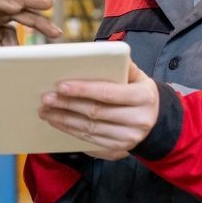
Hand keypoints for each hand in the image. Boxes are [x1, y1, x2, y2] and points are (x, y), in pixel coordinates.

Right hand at [0, 0, 58, 88]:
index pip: (6, 24)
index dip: (27, 30)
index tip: (46, 40)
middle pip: (8, 11)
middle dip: (34, 16)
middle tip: (57, 28)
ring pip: (0, 2)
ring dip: (24, 2)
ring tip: (46, 4)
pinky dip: (1, 2)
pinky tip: (18, 6)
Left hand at [38, 61, 159, 159]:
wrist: (156, 122)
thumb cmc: (140, 92)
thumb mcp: (138, 76)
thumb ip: (121, 65)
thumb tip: (97, 53)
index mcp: (144, 98)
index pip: (108, 93)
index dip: (83, 90)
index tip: (61, 86)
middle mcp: (138, 120)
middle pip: (96, 113)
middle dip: (68, 105)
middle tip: (46, 98)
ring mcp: (128, 138)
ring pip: (89, 129)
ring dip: (64, 120)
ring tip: (46, 111)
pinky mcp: (118, 149)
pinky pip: (89, 140)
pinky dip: (70, 131)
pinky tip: (57, 122)